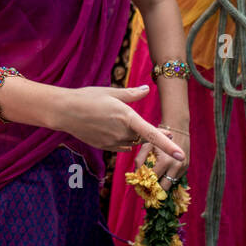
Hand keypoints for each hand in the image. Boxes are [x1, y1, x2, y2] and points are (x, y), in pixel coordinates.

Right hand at [59, 85, 186, 160]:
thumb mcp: (111, 92)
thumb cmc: (87, 98)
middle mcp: (121, 133)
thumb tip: (147, 89)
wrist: (64, 111)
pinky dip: (123, 140)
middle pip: (143, 136)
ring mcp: (112, 142)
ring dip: (133, 135)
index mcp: (127, 117)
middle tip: (154, 126)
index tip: (182, 155)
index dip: (168, 145)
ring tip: (118, 121)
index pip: (152, 134)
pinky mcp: (104, 147)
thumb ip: (132, 94)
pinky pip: (122, 146)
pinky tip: (114, 130)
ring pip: (132, 141)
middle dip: (149, 132)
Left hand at [136, 126, 189, 188]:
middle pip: (164, 187)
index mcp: (165, 161)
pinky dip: (168, 178)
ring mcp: (183, 168)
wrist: (177, 129)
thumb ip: (139, 159)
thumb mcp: (147, 145)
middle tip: (147, 188)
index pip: (153, 180)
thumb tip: (137, 174)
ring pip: (171, 185)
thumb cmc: (159, 136)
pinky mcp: (186, 168)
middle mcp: (176, 166)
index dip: (145, 184)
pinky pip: (176, 178)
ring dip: (162, 184)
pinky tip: (163, 173)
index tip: (139, 186)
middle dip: (155, 189)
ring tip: (153, 181)